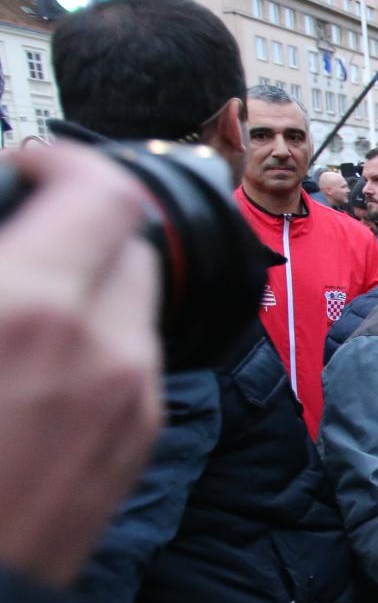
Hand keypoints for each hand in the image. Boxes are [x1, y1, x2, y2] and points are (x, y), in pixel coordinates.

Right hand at [0, 141, 162, 589]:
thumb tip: (7, 219)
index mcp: (31, 309)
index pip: (105, 192)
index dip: (66, 161)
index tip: (30, 165)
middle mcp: (104, 348)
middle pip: (129, 242)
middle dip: (75, 229)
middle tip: (18, 241)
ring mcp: (133, 398)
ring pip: (133, 303)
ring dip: (86, 287)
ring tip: (20, 312)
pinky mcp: (140, 441)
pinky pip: (134, 359)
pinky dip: (96, 342)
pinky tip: (34, 372)